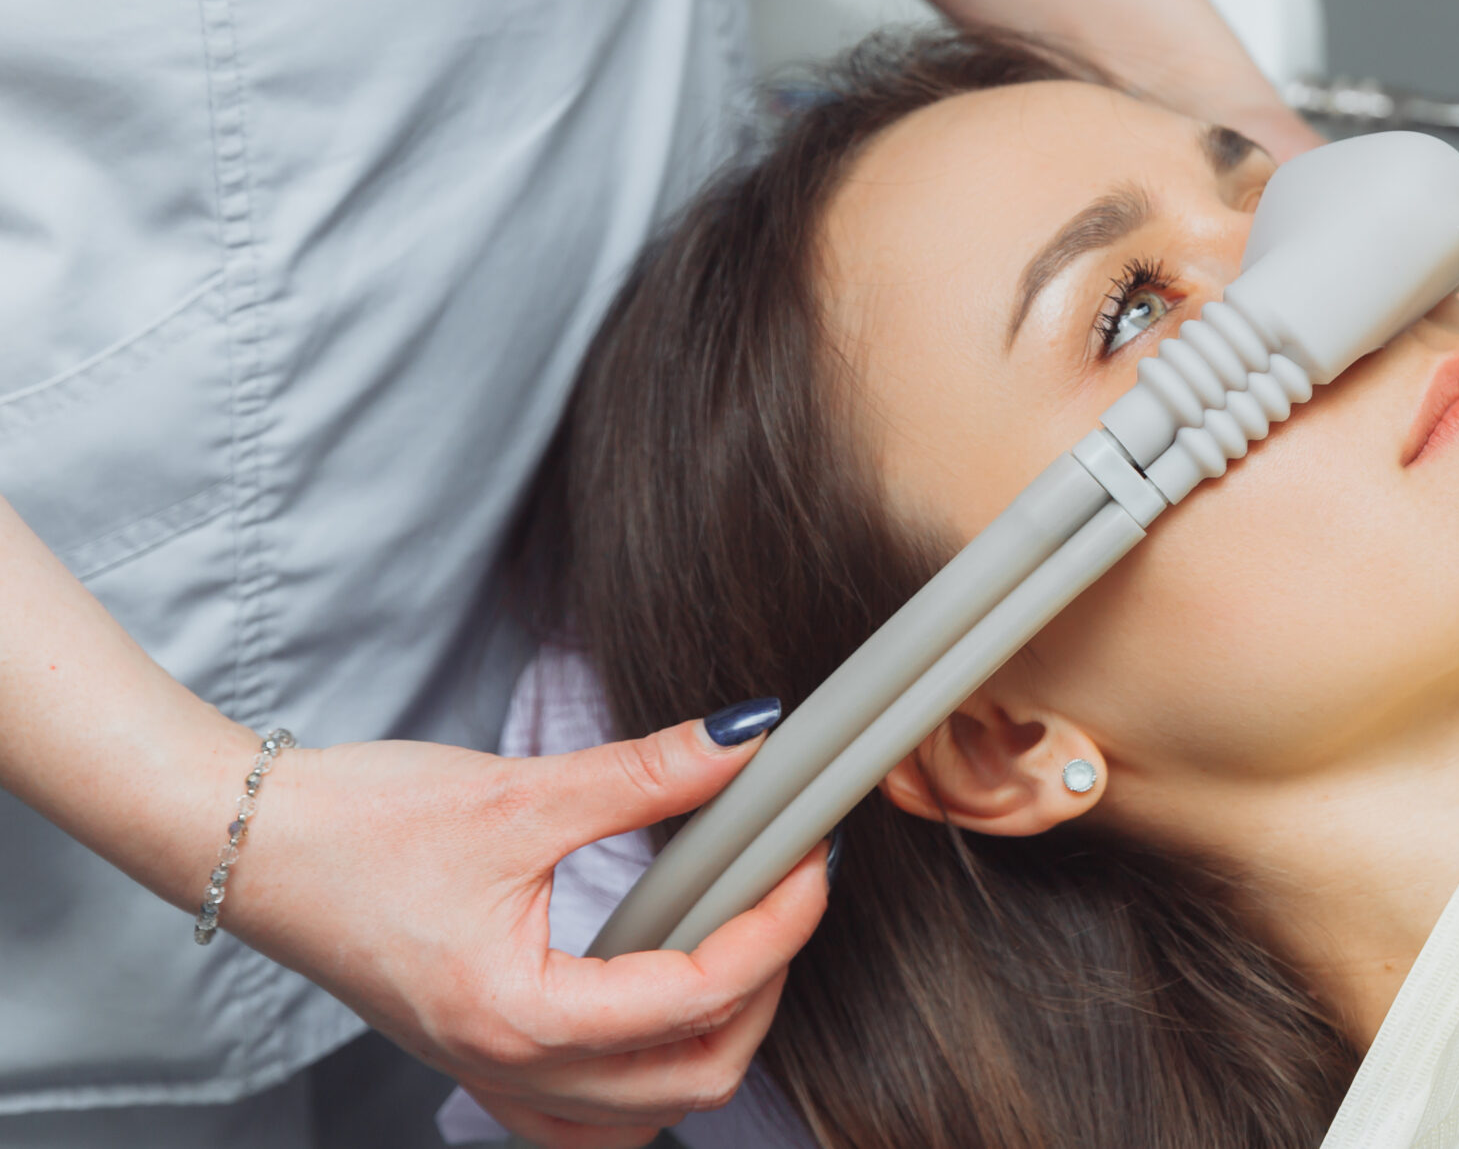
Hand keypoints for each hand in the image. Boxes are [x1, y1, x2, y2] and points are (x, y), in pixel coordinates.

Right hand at [228, 719, 827, 1148]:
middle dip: (765, 988)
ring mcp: (490, 1076)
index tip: (812, 856)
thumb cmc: (360, 822)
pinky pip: (585, 1116)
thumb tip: (747, 741)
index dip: (778, 925)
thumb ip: (646, 773)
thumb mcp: (521, 791)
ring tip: (739, 945)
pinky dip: (644, 1076)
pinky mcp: (479, 1059)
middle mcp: (507, 1068)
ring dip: (712, 1043)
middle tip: (788, 894)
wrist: (252, 843)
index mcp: (521, 1015)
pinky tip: (662, 1005)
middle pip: (694, 1079)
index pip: (699, 996)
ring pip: (644, 1117)